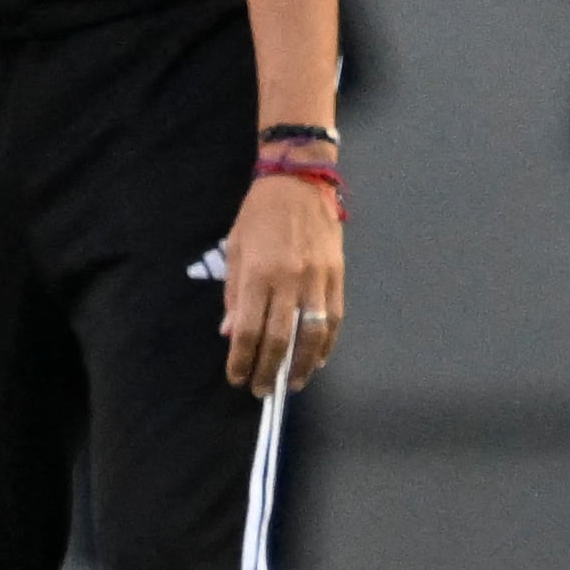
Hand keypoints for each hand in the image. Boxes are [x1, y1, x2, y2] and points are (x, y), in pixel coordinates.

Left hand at [222, 168, 344, 390]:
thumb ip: (234, 294)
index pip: (249, 330)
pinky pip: (334, 319)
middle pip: (279, 339)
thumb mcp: (235, 249)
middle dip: (269, 370)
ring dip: (302, 365)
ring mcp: (317, 280)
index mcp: (258, 273)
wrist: (299, 180)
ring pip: (312, 335)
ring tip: (292, 384)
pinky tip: (318, 359)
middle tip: (262, 390)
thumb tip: (231, 334)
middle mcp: (289, 280)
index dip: (242, 360)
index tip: (237, 378)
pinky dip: (326, 344)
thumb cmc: (259, 214)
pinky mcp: (337, 276)